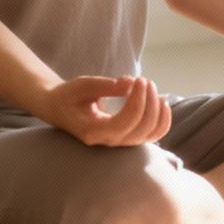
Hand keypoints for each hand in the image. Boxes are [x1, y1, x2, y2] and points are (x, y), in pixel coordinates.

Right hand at [42, 74, 172, 147]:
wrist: (60, 109)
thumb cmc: (68, 96)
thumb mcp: (82, 86)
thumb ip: (106, 86)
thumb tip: (130, 83)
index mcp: (93, 131)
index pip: (124, 123)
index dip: (137, 101)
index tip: (139, 80)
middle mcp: (107, 142)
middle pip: (140, 129)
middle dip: (149, 102)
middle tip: (145, 80)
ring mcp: (119, 143)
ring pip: (149, 135)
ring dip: (157, 111)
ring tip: (153, 88)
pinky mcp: (127, 138)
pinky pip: (151, 136)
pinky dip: (162, 121)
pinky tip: (163, 103)